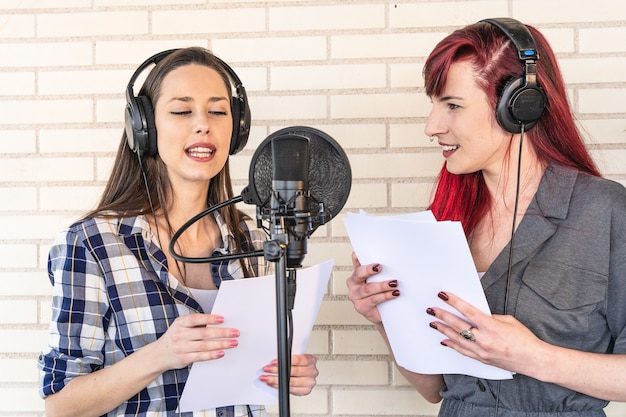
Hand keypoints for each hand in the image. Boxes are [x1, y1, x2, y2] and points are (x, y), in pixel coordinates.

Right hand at [153, 313, 239, 370]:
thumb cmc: (175, 337)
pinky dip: (212, 355)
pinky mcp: (184, 359)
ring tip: (233, 343)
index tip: (223, 319)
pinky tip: (222, 353)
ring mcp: (182, 347)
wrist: (158, 355)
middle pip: (203, 333)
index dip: (209, 318)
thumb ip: (196, 324)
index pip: (196, 319)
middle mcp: (180, 335)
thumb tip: (219, 321)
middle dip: (221, 333)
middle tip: (235, 332)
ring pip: (204, 346)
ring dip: (221, 344)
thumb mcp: (181, 326)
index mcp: (180, 323)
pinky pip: (200, 357)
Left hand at [260, 354, 317, 395]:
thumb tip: (274, 359)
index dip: (286, 360)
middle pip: (294, 371)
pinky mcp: (305, 391)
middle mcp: (312, 371)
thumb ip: (288, 357)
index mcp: (311, 360)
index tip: (274, 362)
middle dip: (278, 370)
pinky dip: (280, 387)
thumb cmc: (299, 365)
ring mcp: (310, 382)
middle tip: (267, 369)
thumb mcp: (296, 357)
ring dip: (276, 380)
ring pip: (291, 382)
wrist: (304, 375)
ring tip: (267, 378)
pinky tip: (273, 384)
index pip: (299, 359)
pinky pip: (291, 390)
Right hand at [346, 252, 398, 323]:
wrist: (382, 314)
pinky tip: (393, 294)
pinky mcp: (361, 307)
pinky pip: (373, 300)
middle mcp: (353, 284)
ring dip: (382, 285)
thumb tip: (387, 258)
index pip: (356, 263)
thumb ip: (379, 271)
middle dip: (369, 270)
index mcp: (356, 275)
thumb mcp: (379, 280)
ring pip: (367, 288)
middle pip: (358, 274)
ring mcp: (355, 297)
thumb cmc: (380, 294)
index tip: (366, 254)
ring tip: (394, 283)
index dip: (358, 258)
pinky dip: (385, 296)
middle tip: (380, 267)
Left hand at [427, 291, 543, 373]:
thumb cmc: (524, 339)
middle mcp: (484, 340)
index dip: (454, 302)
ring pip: (456, 339)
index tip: (443, 296)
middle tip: (431, 310)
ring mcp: (481, 351)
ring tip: (433, 323)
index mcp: (491, 327)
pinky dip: (452, 345)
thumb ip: (489, 318)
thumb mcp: (508, 321)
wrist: (533, 360)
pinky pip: (463, 351)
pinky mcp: (482, 359)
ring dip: (443, 330)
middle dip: (442, 316)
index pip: (467, 312)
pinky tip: (444, 340)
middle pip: (458, 325)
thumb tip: (476, 316)